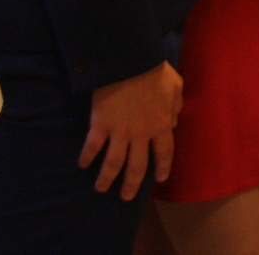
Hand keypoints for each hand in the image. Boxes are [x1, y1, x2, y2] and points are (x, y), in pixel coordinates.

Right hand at [80, 61, 180, 199]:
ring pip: (113, 163)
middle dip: (131, 185)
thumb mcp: (175, 87)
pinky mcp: (100, 125)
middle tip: (126, 197)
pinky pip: (92, 146)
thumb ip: (176, 107)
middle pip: (137, 167)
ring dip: (107, 179)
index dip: (163, 168)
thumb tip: (173, 123)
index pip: (164, 153)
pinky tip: (83, 165)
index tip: (160, 179)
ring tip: (101, 189)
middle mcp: (141, 134)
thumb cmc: (154, 71)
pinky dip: (87, 157)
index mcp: (162, 125)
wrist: (129, 61)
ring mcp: (119, 131)